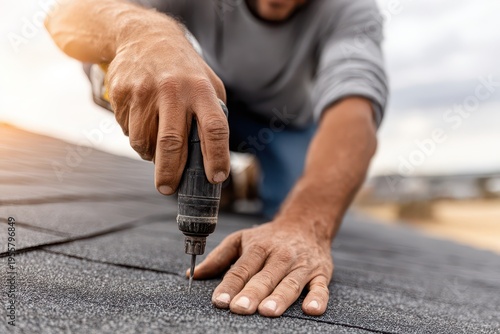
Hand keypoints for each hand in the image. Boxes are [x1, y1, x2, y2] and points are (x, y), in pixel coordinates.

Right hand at [106, 18, 228, 193]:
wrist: (143, 36)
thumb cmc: (182, 68)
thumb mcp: (207, 82)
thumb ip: (213, 113)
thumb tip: (214, 154)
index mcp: (200, 89)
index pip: (214, 128)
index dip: (217, 157)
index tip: (216, 179)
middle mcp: (172, 90)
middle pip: (171, 143)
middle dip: (170, 173)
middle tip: (167, 189)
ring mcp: (144, 91)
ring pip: (144, 141)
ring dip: (150, 155)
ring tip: (155, 148)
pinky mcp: (121, 94)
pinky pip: (127, 130)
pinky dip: (137, 137)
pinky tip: (142, 122)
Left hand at [189, 220, 333, 316]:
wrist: (306, 223)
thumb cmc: (268, 237)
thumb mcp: (241, 239)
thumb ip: (218, 257)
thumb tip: (193, 274)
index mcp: (258, 248)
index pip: (241, 269)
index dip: (230, 285)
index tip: (219, 301)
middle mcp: (280, 256)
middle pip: (264, 277)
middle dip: (252, 293)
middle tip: (240, 308)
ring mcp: (301, 265)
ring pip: (290, 283)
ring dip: (280, 297)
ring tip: (268, 311)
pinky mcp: (321, 273)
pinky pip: (320, 287)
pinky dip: (318, 297)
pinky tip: (312, 309)